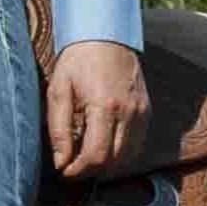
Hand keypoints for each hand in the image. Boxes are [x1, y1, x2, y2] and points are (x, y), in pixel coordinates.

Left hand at [47, 36, 152, 179]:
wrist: (106, 34)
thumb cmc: (78, 61)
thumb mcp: (59, 91)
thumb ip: (59, 129)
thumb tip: (61, 162)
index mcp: (104, 106)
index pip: (96, 155)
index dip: (79, 171)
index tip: (65, 170)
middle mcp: (129, 112)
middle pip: (113, 161)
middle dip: (91, 169)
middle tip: (73, 164)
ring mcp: (142, 112)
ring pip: (128, 157)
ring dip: (107, 163)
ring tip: (86, 154)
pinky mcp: (147, 111)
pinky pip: (137, 144)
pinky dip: (121, 152)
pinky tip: (104, 144)